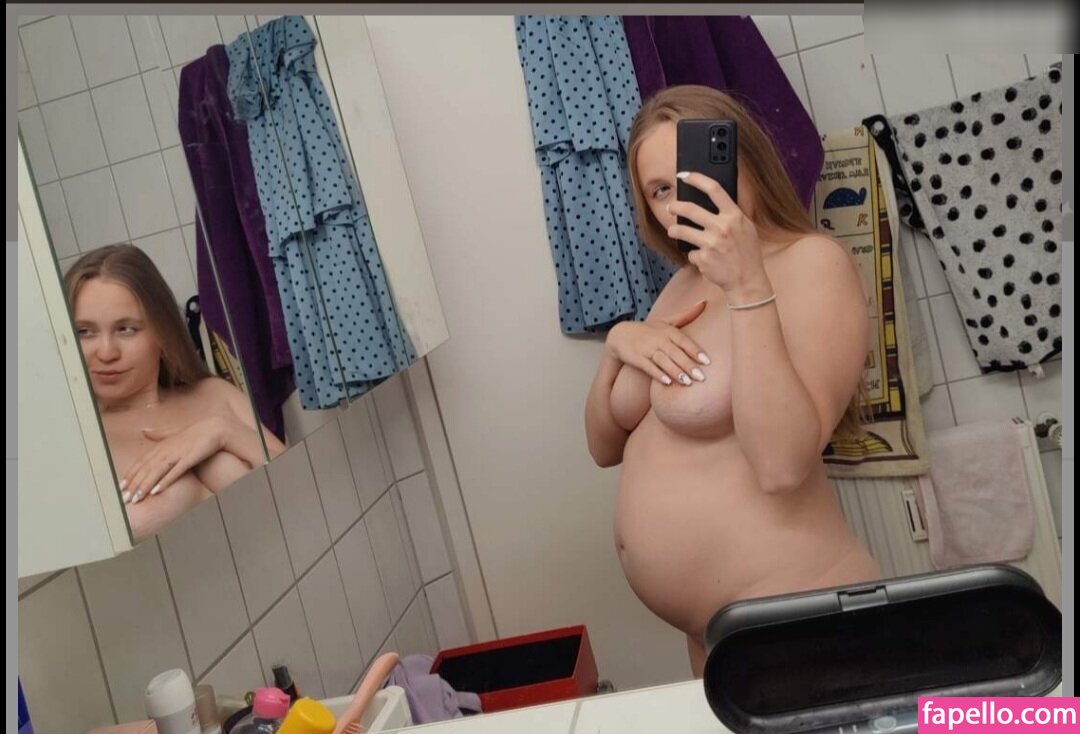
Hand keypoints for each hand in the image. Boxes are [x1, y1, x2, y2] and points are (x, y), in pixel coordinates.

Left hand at [121, 415, 228, 503]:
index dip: (130, 475)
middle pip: (145, 469)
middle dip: (133, 485)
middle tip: (124, 499)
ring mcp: (177, 454)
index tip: (120, 487)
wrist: (214, 428)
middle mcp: (166, 449)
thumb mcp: (173, 433)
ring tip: (136, 498)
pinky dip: (164, 481)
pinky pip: (175, 472)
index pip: (141, 461)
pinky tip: (156, 491)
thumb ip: (158, 434)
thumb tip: (143, 431)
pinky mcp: (189, 458)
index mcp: (161, 445)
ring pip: (156, 472)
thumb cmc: (195, 432)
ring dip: (145, 486)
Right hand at [605, 301, 709, 385]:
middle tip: (701, 377)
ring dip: (675, 372)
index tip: (706, 361)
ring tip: (687, 383)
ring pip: (663, 361)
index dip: (695, 350)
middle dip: (688, 365)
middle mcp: (658, 339)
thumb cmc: (648, 329)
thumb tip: (705, 302)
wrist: (620, 334)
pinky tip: (667, 383)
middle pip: (675, 353)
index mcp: (667, 330)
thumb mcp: (666, 321)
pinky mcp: (637, 358)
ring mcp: (646, 349)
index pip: (683, 341)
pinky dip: (658, 375)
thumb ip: (686, 315)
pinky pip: (649, 367)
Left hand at [666, 172, 772, 301]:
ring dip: (674, 230)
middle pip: (690, 209)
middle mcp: (722, 227)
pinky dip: (695, 255)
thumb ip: (731, 215)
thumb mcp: (746, 228)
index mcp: (734, 216)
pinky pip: (691, 252)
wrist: (747, 280)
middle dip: (675, 206)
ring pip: (681, 231)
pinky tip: (705, 259)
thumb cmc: (747, 253)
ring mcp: (711, 243)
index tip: (684, 175)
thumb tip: (712, 202)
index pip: (714, 189)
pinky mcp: (703, 258)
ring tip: (674, 231)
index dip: (697, 179)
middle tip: (671, 207)